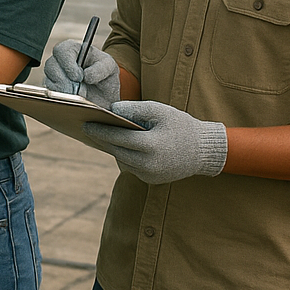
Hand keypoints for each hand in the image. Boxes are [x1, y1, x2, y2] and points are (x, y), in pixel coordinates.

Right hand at [43, 39, 120, 109]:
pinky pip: (50, 90)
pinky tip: (72, 96)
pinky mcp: (52, 86)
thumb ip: (101, 69)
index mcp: (75, 50)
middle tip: (77, 89)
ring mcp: (55, 73)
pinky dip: (60, 95)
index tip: (79, 77)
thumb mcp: (109, 69)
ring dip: (63, 88)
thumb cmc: (105, 77)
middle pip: (51, 64)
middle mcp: (61, 60)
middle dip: (64, 79)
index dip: (68, 63)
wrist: (103, 98)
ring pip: (48, 78)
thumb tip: (87, 75)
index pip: (62, 50)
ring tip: (77, 93)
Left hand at [82, 101, 227, 184]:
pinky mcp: (151, 180)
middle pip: (116, 150)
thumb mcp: (160, 111)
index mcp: (151, 146)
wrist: (204, 150)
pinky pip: (131, 167)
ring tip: (100, 135)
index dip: (99, 131)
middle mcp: (149, 164)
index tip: (85, 124)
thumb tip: (112, 109)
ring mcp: (150, 175)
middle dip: (101, 139)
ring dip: (112, 148)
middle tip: (87, 128)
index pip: (117, 138)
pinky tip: (117, 145)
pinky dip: (124, 156)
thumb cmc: (181, 126)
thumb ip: (135, 108)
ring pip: (121, 160)